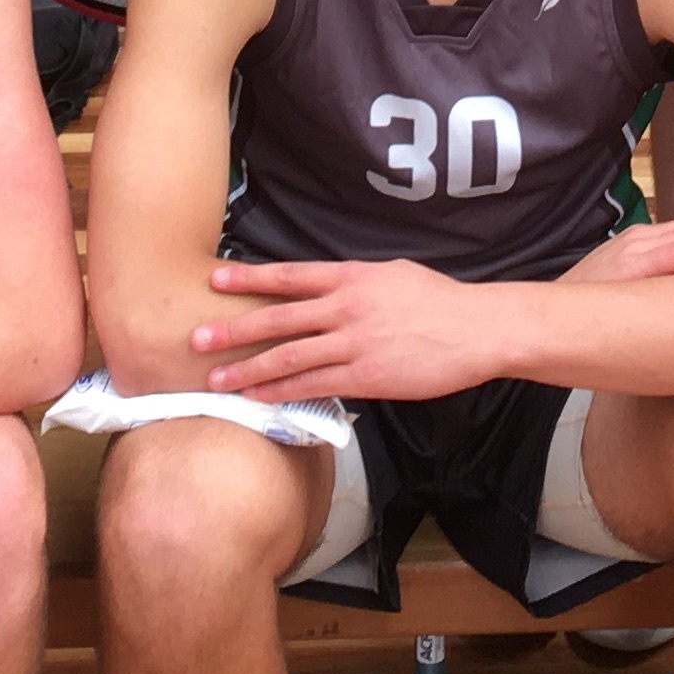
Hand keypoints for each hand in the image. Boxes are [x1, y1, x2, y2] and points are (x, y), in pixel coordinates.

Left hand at [192, 258, 508, 404]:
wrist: (477, 330)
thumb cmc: (438, 301)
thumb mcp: (391, 275)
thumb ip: (353, 283)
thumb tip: (323, 289)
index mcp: (352, 277)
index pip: (290, 276)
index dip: (249, 278)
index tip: (215, 279)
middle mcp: (347, 308)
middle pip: (279, 319)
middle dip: (234, 331)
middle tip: (196, 340)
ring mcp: (355, 344)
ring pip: (290, 358)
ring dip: (249, 370)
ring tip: (216, 380)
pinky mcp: (367, 377)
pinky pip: (315, 385)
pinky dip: (283, 392)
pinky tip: (260, 398)